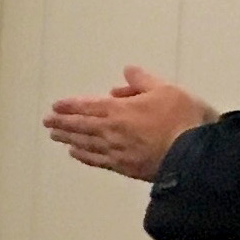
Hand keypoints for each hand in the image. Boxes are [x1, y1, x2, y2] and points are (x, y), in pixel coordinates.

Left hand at [43, 66, 212, 181]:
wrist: (193, 155)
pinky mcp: (123, 167)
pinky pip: (97, 160)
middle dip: (62, 123)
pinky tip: (75, 154)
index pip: (87, 106)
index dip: (70, 106)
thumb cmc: (181, 118)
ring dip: (68, 139)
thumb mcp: (167, 90)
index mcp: (119, 110)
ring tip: (55, 136)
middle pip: (80, 126)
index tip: (55, 106)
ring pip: (85, 144)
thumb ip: (144, 81)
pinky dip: (83, 156)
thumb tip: (126, 72)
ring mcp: (115, 151)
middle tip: (47, 122)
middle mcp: (111, 131)